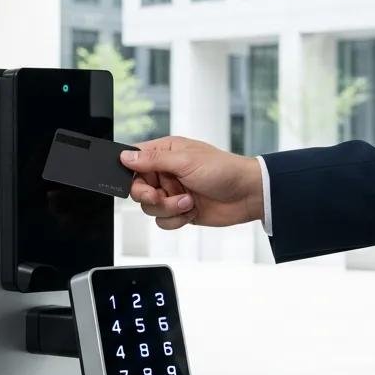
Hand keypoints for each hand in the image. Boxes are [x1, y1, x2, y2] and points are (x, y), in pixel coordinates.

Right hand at [120, 136, 264, 230]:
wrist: (248, 195)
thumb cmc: (224, 170)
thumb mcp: (185, 160)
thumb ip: (153, 160)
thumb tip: (126, 156)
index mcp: (165, 153)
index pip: (135, 161)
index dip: (132, 173)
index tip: (141, 181)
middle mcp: (166, 173)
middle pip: (138, 188)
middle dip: (149, 196)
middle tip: (160, 196)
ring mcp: (173, 193)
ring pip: (149, 208)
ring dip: (168, 208)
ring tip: (188, 201)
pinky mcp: (180, 211)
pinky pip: (163, 221)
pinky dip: (176, 219)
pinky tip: (192, 210)